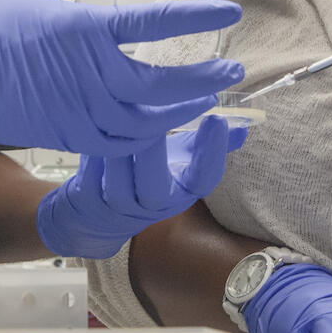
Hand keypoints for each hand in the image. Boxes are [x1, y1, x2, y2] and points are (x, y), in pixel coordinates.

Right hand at [0, 0, 244, 151]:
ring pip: (146, 120)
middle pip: (161, 83)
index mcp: (81, 29)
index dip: (197, 18)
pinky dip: (148, 137)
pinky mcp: (65, 136)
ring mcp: (76, 111)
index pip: (154, 23)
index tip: (229, 13)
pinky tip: (164, 125)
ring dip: (182, 109)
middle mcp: (86, 74)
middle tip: (230, 68)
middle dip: (202, 77)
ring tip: (206, 98)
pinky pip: (119, 145)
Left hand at [36, 113, 246, 258]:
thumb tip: (242, 125)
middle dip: (153, 152)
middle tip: (153, 117)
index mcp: (181, 191)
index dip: (213, 152)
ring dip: (116, 149)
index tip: (216, 118)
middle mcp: (153, 205)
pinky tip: (91, 127)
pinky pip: (90, 177)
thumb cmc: (145, 173)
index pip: (205, 179)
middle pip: (155, 189)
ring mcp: (118, 208)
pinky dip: (92, 154)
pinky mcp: (89, 202)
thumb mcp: (178, 158)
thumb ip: (205, 141)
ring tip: (116, 116)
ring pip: (117, 183)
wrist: (98, 216)